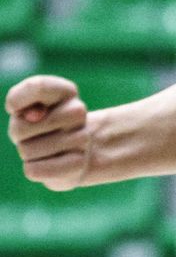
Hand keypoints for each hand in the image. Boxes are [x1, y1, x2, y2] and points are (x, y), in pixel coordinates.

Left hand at [6, 73, 91, 190]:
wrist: (73, 151)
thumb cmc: (40, 124)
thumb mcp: (25, 107)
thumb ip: (22, 100)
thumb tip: (33, 115)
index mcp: (65, 91)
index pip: (38, 87)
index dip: (17, 100)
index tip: (14, 108)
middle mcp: (77, 111)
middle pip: (20, 128)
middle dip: (18, 133)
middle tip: (33, 132)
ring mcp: (81, 138)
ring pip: (26, 151)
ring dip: (27, 151)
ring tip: (43, 147)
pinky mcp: (78, 164)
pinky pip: (33, 170)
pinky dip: (33, 167)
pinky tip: (47, 162)